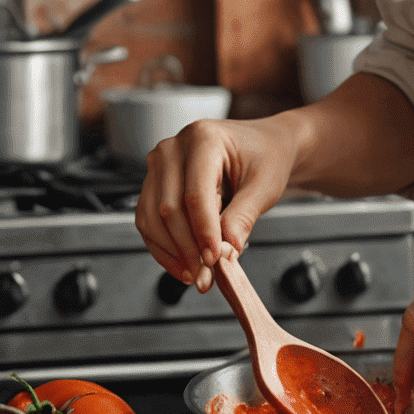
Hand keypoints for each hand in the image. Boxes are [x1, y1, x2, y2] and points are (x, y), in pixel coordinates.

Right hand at [135, 115, 298, 292]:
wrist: (263, 145)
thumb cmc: (266, 157)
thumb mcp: (264, 185)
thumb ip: (243, 217)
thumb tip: (226, 251)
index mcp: (204, 138)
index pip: (196, 194)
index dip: (204, 232)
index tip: (215, 259)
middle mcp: (173, 148)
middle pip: (169, 208)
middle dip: (187, 248)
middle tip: (206, 275)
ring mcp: (159, 165)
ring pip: (152, 218)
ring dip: (172, 253)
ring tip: (196, 275)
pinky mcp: (154, 183)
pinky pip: (148, 221)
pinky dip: (163, 248)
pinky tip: (183, 265)